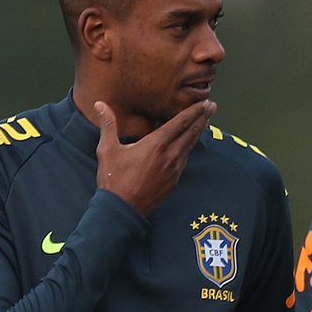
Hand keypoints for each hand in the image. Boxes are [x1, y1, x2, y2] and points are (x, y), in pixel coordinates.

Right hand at [94, 100, 215, 216]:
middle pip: (191, 132)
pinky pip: (185, 158)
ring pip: (190, 145)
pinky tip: (190, 144)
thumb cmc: (114, 179)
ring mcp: (175, 169)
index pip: (180, 123)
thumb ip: (108, 124)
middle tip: (212, 106)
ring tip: (204, 121)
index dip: (193, 111)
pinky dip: (189, 147)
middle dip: (202, 118)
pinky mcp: (174, 180)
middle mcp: (170, 155)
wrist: (123, 209)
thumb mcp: (108, 149)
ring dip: (198, 132)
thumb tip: (99, 104)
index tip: (205, 102)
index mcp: (156, 145)